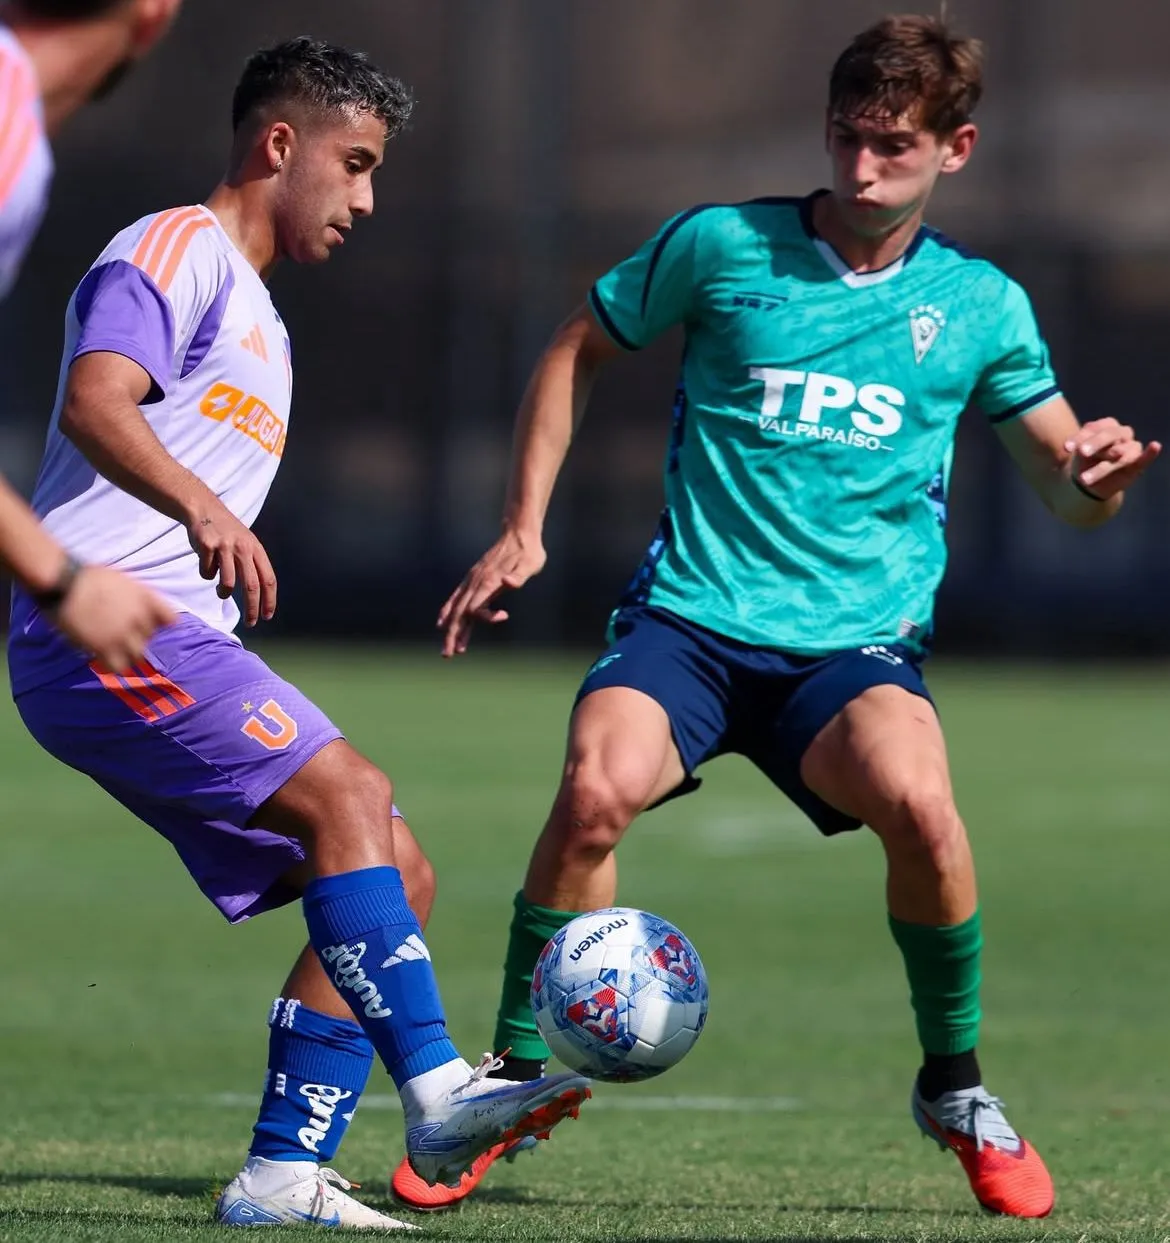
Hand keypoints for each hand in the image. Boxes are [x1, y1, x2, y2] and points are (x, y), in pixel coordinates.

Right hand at [55, 567, 175, 671]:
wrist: (64, 583)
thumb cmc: (89, 577)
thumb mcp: (123, 579)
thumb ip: (139, 596)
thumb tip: (148, 612)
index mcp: (145, 598)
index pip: (170, 619)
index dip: (161, 623)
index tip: (150, 623)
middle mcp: (139, 617)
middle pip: (150, 637)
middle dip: (138, 636)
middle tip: (120, 633)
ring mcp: (123, 633)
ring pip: (138, 654)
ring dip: (128, 653)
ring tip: (114, 648)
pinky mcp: (104, 647)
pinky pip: (119, 666)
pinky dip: (115, 666)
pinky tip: (105, 659)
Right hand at [186, 503, 276, 626]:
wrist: (204, 509)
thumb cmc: (227, 532)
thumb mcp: (247, 544)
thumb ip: (253, 565)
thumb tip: (259, 596)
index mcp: (256, 549)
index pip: (268, 579)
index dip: (270, 600)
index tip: (267, 616)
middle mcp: (243, 548)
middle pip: (252, 586)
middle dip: (252, 608)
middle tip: (250, 622)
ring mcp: (224, 547)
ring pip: (228, 583)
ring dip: (224, 593)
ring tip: (222, 592)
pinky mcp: (206, 546)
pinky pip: (207, 573)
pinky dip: (206, 574)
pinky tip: (206, 564)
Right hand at [436, 528, 546, 656]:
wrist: (518, 533)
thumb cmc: (528, 552)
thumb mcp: (531, 564)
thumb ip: (519, 575)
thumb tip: (508, 582)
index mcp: (488, 581)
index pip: (475, 607)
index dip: (485, 617)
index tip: (505, 614)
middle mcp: (475, 582)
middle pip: (459, 613)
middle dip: (453, 634)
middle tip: (448, 655)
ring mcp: (472, 580)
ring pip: (455, 608)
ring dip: (450, 629)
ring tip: (447, 649)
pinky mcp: (473, 579)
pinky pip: (455, 599)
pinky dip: (447, 613)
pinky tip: (443, 623)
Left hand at [1065, 419, 1161, 499]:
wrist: (1089, 483)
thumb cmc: (1085, 462)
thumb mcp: (1079, 453)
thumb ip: (1082, 446)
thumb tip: (1081, 448)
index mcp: (1106, 427)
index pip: (1095, 427)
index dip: (1081, 436)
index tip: (1066, 448)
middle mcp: (1121, 434)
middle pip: (1110, 434)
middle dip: (1095, 443)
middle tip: (1081, 453)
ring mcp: (1130, 448)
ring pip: (1120, 452)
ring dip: (1103, 467)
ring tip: (1085, 480)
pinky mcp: (1137, 463)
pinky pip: (1145, 457)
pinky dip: (1150, 452)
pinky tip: (1154, 446)